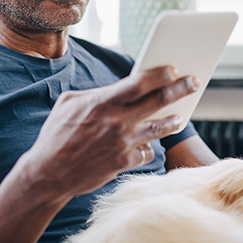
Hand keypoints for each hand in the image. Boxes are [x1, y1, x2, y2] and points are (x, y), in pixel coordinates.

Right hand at [21, 65, 198, 197]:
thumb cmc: (57, 135)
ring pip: (158, 129)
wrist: (49, 174)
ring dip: (173, 121)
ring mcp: (122, 144)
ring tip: (180, 116)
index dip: (159, 75)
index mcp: (102, 103)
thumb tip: (119, 89)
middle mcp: (116, 122)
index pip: (138, 83)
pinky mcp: (123, 163)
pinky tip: (146, 143)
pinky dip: (147, 147)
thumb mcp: (69, 103)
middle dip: (179, 90)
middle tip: (194, 82)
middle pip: (157, 102)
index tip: (174, 69)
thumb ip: (96, 94)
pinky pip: (145, 152)